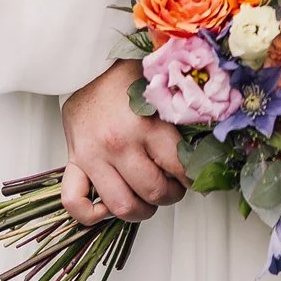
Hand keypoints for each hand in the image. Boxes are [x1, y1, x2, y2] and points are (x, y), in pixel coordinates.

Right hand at [60, 59, 188, 224]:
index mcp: (144, 124)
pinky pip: (75, 202)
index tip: (193, 176)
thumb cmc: (124, 77)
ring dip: (141, 210)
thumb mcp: (158, 89)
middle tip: (173, 187)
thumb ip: (180, 113)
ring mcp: (93, 156)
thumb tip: (207, 138)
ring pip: (122, 206)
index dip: (191, 177)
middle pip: (153, 191)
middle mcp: (118, 143)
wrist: (84, 66)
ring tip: (148, 199)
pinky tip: (107, 207)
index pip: (178, 166)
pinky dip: (91, 214)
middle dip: (170, 195)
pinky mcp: (72, 162)